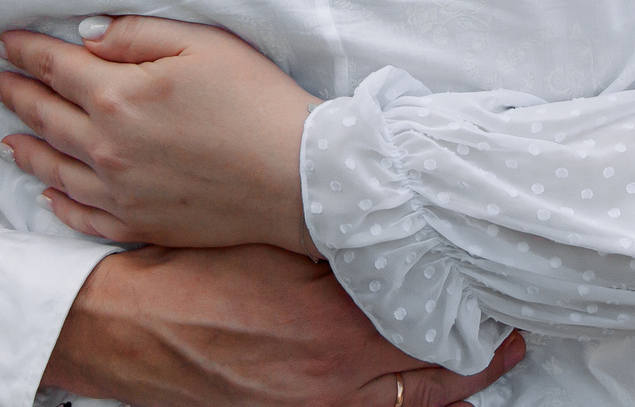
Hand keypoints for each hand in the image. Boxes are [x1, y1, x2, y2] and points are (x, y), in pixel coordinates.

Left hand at [0, 16, 319, 254]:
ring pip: (55, 169)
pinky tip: (48, 196)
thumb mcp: (203, 44)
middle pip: (47, 116)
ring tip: (7, 138)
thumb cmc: (256, 100)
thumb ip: (138, 36)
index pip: (57, 67)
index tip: (5, 42)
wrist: (297, 178)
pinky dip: (59, 204)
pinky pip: (83, 217)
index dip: (27, 51)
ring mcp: (119, 193)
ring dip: (27, 149)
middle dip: (18, 94)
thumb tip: (88, 36)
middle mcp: (107, 148)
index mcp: (119, 96)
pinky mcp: (139, 225)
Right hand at [43, 245, 526, 406]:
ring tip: (477, 366)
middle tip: (512, 339)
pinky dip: (395, 404)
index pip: (434, 338)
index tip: (505, 305)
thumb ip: (344, 254)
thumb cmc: (191, 276)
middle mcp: (329, 389)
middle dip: (478, 365)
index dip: (478, 324)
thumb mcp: (277, 250)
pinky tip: (408, 387)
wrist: (122, 326)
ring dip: (442, 390)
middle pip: (432, 388)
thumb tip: (401, 243)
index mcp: (333, 340)